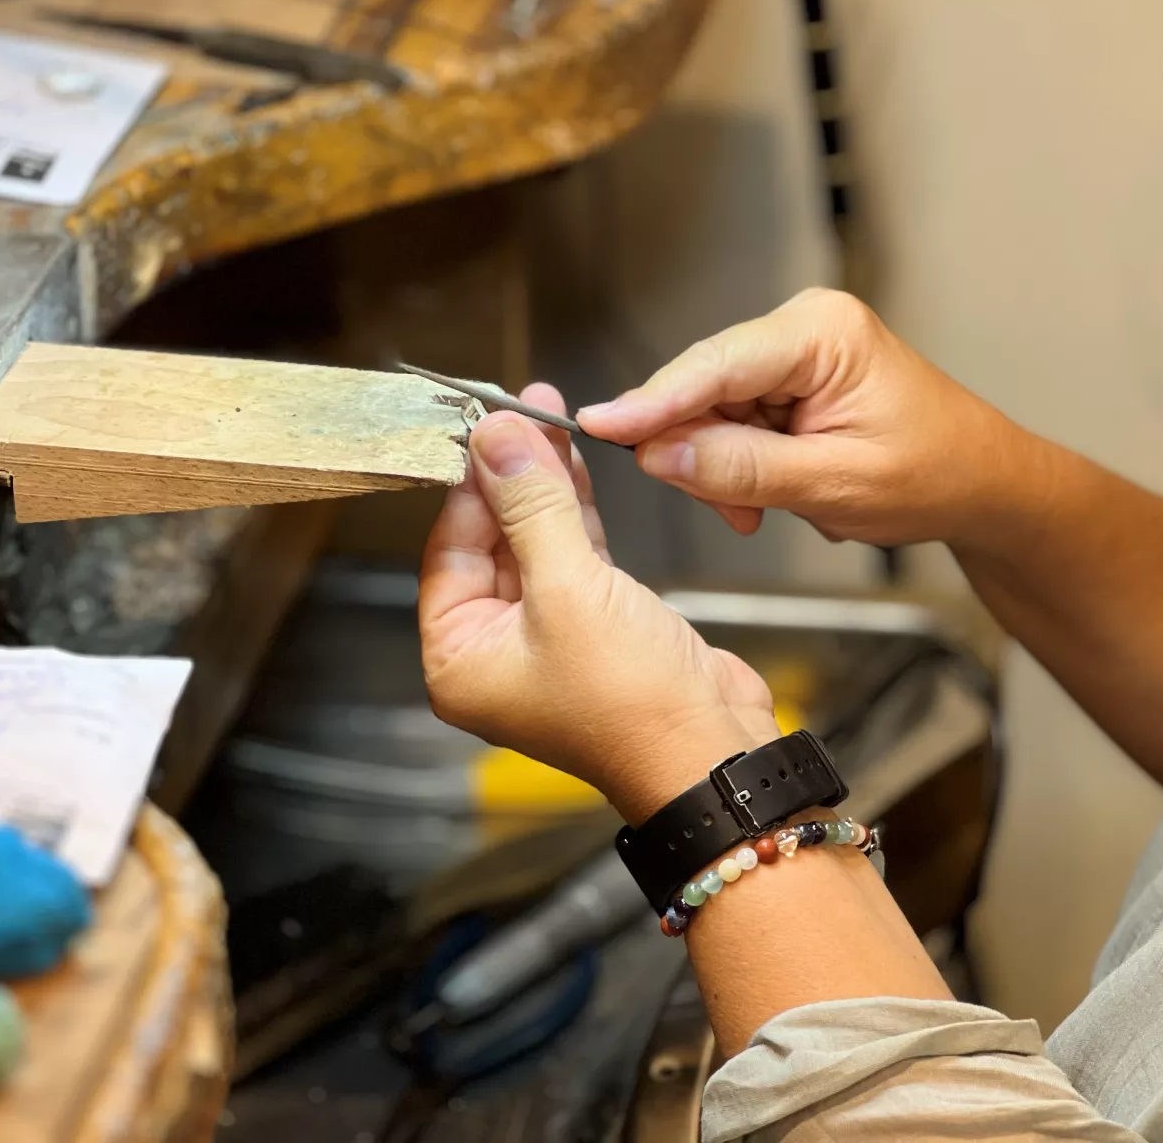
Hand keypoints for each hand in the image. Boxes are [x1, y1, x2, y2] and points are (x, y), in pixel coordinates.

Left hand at [418, 385, 778, 822]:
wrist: (715, 754)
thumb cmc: (633, 701)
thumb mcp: (570, 588)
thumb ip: (530, 505)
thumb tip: (494, 438)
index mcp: (459, 658)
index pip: (448, 548)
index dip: (472, 482)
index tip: (487, 422)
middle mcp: (494, 653)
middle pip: (488, 542)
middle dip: (510, 476)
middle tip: (523, 409)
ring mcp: (546, 642)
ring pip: (533, 545)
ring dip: (544, 487)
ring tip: (551, 419)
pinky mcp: (594, 630)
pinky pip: (571, 561)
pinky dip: (575, 516)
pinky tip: (575, 468)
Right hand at [575, 289, 1023, 546]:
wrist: (984, 486)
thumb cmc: (936, 474)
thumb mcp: (833, 484)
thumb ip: (741, 469)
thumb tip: (659, 456)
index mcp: (820, 332)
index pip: (714, 364)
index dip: (651, 401)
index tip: (597, 426)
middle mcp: (801, 328)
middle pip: (704, 387)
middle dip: (700, 452)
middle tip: (729, 511)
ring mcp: (794, 354)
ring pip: (712, 411)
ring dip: (724, 469)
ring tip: (766, 511)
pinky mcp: (790, 382)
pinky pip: (734, 422)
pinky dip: (742, 467)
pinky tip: (774, 495)